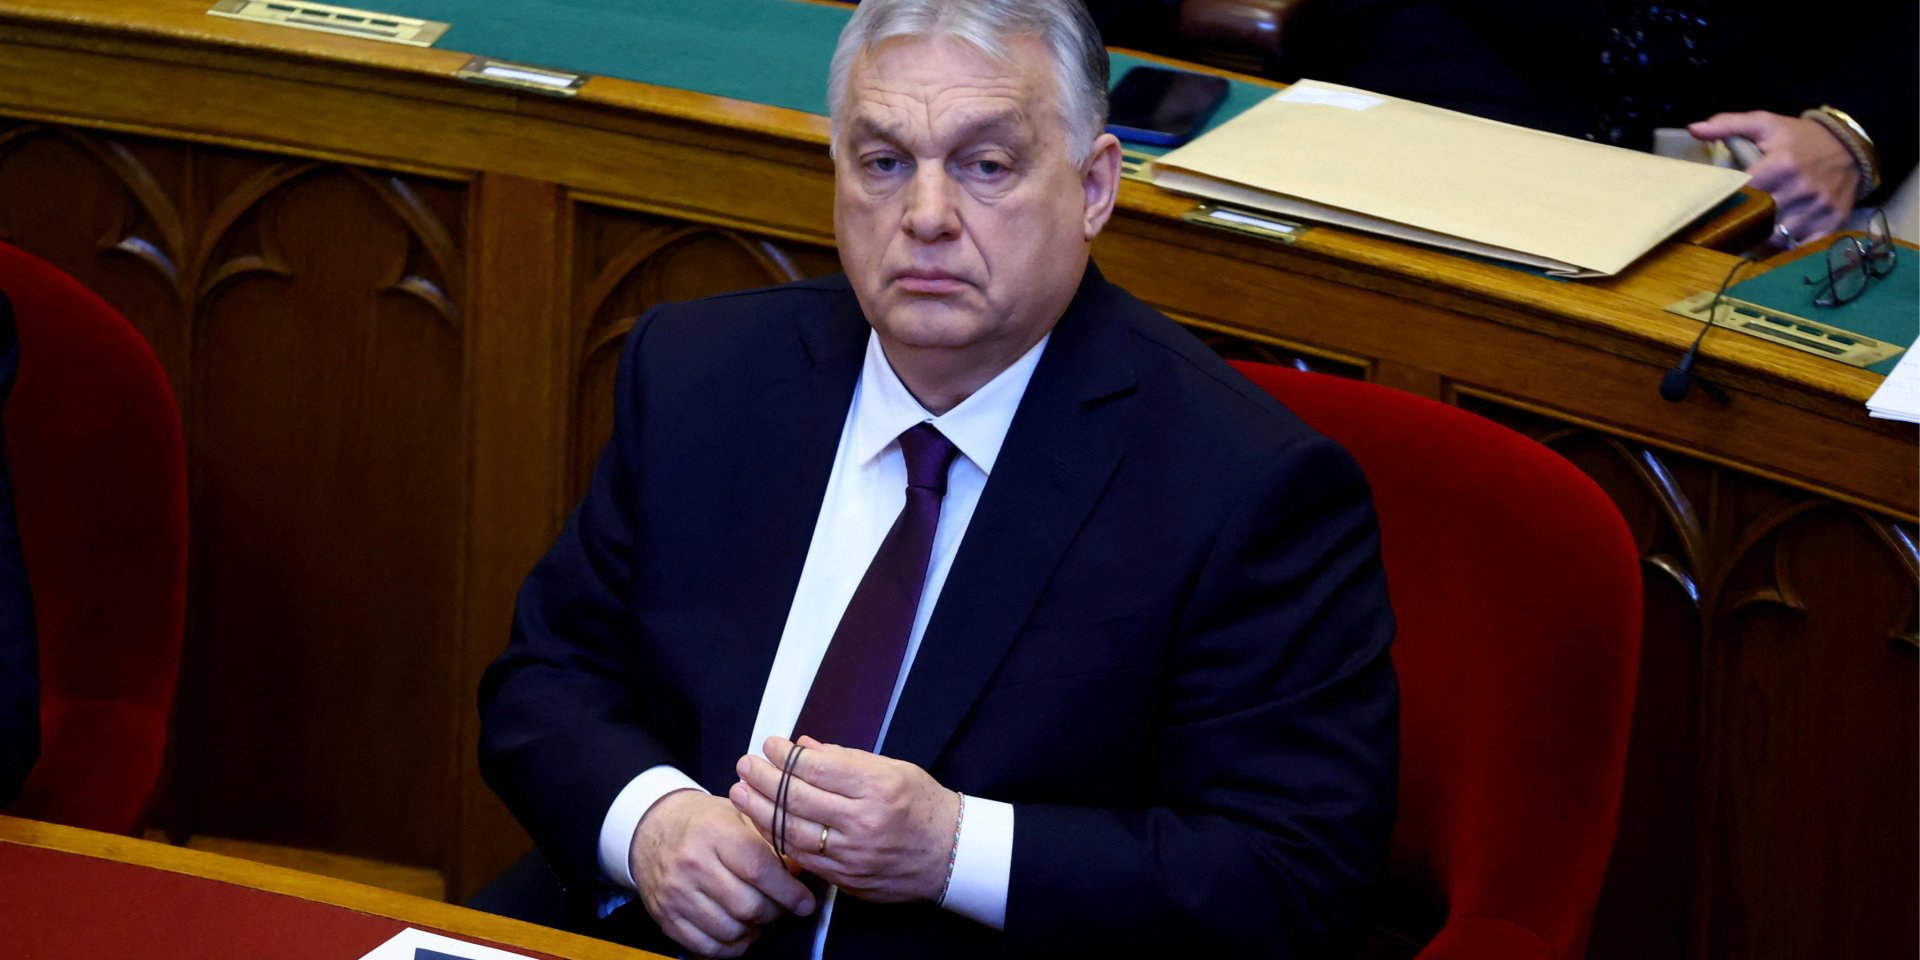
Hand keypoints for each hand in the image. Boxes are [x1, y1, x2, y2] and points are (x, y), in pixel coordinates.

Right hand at [630, 789, 816, 956]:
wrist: (653, 828)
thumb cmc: (706, 822)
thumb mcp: (739, 816)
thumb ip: (772, 841)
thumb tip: (801, 871)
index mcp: (714, 832)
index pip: (759, 869)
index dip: (789, 891)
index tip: (805, 902)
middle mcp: (692, 862)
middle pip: (748, 905)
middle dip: (774, 912)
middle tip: (781, 906)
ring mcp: (676, 893)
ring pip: (730, 930)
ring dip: (754, 930)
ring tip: (759, 916)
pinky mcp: (666, 917)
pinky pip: (707, 947)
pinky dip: (731, 946)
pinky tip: (740, 931)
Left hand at [730, 735, 959, 903]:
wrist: (948, 854)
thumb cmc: (923, 804)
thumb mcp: (893, 768)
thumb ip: (846, 758)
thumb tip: (803, 746)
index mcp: (879, 787)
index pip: (818, 768)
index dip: (787, 755)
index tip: (770, 744)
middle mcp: (865, 822)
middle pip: (799, 798)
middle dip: (764, 779)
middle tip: (745, 764)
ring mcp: (853, 855)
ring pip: (793, 832)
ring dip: (759, 810)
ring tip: (740, 792)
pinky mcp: (846, 880)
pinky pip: (802, 859)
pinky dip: (777, 839)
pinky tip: (761, 823)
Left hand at [1689, 111, 1859, 245]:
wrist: (1851, 146)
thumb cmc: (1800, 138)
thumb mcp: (1766, 123)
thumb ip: (1729, 125)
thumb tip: (1694, 128)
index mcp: (1781, 165)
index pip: (1742, 194)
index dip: (1725, 202)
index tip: (1712, 206)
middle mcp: (1801, 190)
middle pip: (1757, 219)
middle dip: (1740, 222)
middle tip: (1725, 225)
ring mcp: (1818, 209)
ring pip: (1776, 238)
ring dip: (1760, 238)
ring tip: (1750, 232)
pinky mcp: (1832, 223)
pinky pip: (1801, 247)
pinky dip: (1786, 248)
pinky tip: (1776, 241)